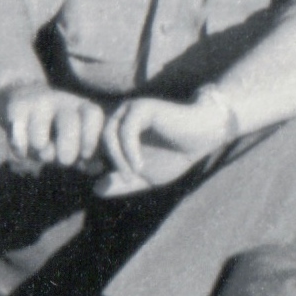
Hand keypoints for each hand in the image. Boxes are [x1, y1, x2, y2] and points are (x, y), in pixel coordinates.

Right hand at [0, 82, 107, 176]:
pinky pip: (18, 142)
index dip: (90, 140)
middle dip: (65, 153)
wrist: (19, 97)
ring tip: (38, 149)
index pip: (93, 115)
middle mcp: (62, 100)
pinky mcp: (16, 107)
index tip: (84, 155)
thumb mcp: (74, 139)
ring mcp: (38, 102)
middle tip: (62, 161)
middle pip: (68, 128)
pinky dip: (20, 151)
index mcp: (82, 107)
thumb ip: (88, 155)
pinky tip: (21, 145)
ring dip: (38, 155)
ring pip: (39, 142)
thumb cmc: (55, 128)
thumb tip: (98, 167)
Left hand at [97, 94, 233, 197]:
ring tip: (132, 175)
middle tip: (123, 179)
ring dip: (118, 159)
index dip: (95, 165)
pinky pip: (126, 130)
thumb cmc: (175, 156)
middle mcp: (120, 117)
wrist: (203, 137)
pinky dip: (129, 151)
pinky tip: (140, 166)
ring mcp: (130, 109)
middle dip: (104, 162)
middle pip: (97, 140)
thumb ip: (122, 183)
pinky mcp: (142, 107)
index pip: (93, 146)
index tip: (109, 181)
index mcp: (117, 131)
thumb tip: (95, 189)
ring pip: (109, 134)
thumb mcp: (145, 178)